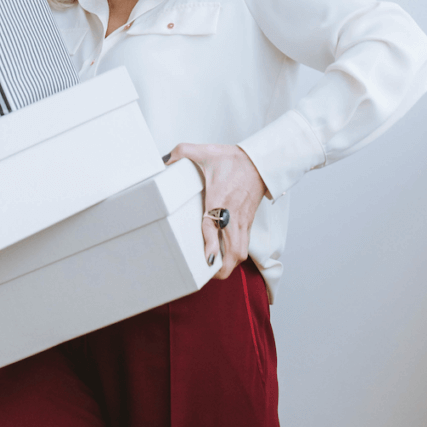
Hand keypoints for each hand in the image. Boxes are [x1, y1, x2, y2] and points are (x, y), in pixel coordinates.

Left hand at [166, 143, 267, 279]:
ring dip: (229, 264)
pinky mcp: (247, 222)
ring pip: (241, 252)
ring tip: (212, 270)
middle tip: (205, 273)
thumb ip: (182, 152)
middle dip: (222, 268)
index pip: (214, 226)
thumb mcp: (206, 152)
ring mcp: (242, 221)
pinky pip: (243, 246)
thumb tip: (164, 158)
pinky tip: (222, 257)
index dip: (212, 246)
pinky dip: (234, 256)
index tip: (207, 260)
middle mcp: (232, 215)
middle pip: (234, 251)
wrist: (261, 161)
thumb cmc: (234, 160)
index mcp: (220, 199)